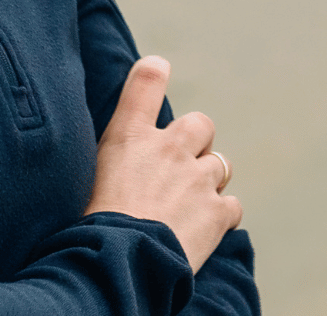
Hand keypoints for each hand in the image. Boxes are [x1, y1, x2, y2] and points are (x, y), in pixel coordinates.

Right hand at [84, 56, 242, 273]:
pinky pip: (232, 205)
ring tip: (188, 202)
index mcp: (130, 133)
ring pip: (220, 164)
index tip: (159, 68)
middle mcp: (168, 147)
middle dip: (197, 140)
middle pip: (200, 123)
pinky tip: (202, 227)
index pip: (147, 79)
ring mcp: (197, 178)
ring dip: (208, 179)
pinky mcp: (217, 212)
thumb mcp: (94, 169)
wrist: (121, 258)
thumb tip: (124, 150)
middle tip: (181, 164)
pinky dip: (221, 214)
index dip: (155, 70)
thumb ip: (119, 150)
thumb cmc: (95, 218)